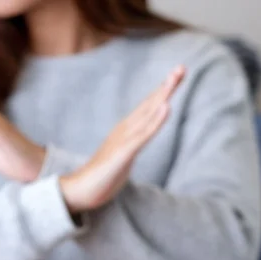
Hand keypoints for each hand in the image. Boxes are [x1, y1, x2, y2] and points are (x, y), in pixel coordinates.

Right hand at [60, 66, 185, 213]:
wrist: (79, 190)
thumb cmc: (102, 176)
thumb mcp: (123, 157)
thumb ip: (132, 147)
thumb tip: (141, 139)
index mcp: (126, 131)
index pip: (148, 108)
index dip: (163, 91)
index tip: (178, 74)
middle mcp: (125, 130)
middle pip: (149, 105)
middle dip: (166, 87)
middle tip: (182, 68)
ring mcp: (124, 140)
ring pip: (147, 114)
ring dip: (162, 96)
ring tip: (174, 79)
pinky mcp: (123, 153)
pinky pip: (143, 135)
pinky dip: (156, 120)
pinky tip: (166, 106)